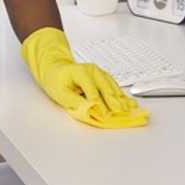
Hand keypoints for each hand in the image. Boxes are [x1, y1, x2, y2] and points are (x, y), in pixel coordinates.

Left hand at [21, 27, 149, 127]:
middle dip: (114, 101)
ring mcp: (99, 72)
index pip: (92, 90)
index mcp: (80, 72)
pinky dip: (121, 95)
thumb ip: (74, 102)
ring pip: (112, 86)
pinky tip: (128, 101)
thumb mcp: (60, 93)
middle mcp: (92, 70)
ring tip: (127, 108)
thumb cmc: (56, 80)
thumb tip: (89, 109)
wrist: (56, 69)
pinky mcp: (102, 76)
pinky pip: (113, 86)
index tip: (104, 114)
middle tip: (121, 112)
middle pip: (105, 88)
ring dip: (120, 98)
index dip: (99, 103)